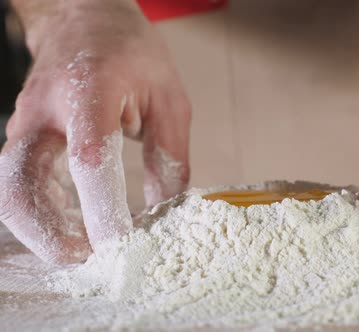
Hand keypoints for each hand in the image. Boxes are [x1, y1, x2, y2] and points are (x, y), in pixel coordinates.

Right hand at [0, 0, 190, 263]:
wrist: (84, 18)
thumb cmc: (131, 53)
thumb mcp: (168, 98)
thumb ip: (168, 155)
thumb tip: (166, 210)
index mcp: (89, 92)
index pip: (90, 159)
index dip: (103, 208)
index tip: (123, 243)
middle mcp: (46, 110)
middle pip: (21, 183)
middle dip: (47, 233)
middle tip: (87, 258)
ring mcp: (26, 123)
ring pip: (11, 188)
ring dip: (40, 229)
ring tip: (81, 248)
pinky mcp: (22, 134)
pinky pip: (20, 181)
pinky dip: (41, 212)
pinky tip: (69, 224)